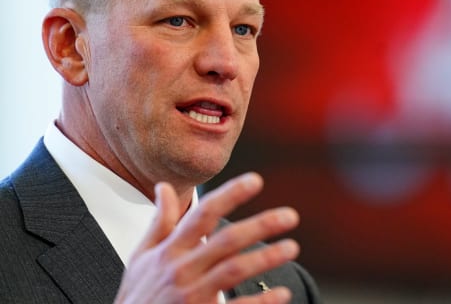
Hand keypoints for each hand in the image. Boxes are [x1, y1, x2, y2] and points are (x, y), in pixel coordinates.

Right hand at [114, 173, 299, 303]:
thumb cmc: (138, 296)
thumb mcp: (142, 257)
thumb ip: (159, 222)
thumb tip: (163, 186)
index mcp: (170, 250)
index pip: (202, 214)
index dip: (230, 195)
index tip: (256, 180)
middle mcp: (181, 270)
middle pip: (226, 241)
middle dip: (260, 226)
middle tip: (291, 216)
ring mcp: (191, 297)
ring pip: (233, 271)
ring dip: (265, 258)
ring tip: (291, 247)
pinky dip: (260, 303)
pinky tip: (281, 293)